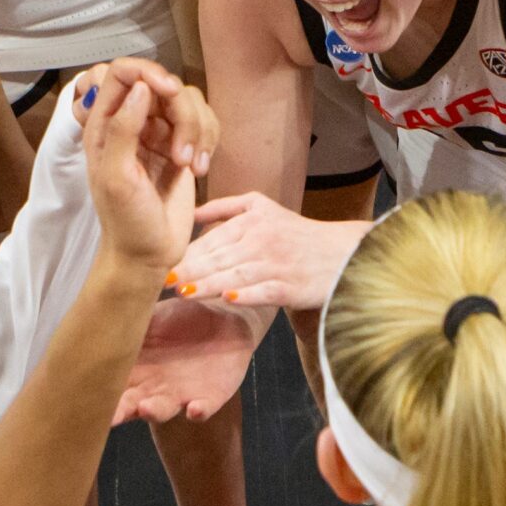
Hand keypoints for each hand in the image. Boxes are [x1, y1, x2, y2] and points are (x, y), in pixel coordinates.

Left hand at [84, 77, 199, 273]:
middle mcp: (131, 121)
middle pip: (163, 84)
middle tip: (181, 154)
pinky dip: (208, 141)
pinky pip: (204, 121)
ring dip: (198, 131)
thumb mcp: (116, 177)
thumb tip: (140, 88)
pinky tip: (199, 169)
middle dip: (182, 114)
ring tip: (189, 166)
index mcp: (104, 124)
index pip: (121, 72)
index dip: (147, 72)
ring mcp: (158, 132)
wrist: (149, 253)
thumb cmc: (126, 221)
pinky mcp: (182, 145)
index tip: (169, 92)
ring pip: (188, 100)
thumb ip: (123, 129)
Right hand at [115, 296, 264, 424]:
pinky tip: (194, 409)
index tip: (86, 394)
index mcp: (135, 368)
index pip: (111, 384)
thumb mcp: (151, 316)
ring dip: (154, 411)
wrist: (222, 314)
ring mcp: (180, 395)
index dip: (100, 392)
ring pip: (162, 409)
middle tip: (110, 416)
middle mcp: (152, 387)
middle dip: (120, 412)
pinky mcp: (209, 397)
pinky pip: (203, 408)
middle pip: (131, 405)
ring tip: (146, 408)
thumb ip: (130, 321)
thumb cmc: (181, 316)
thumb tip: (101, 313)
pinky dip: (198, 411)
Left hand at [169, 191, 367, 310]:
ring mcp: (278, 263)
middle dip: (190, 269)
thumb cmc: (297, 234)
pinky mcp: (292, 286)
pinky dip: (249, 294)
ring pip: (238, 274)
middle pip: (220, 257)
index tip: (161, 263)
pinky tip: (230, 298)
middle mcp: (264, 239)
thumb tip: (190, 214)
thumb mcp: (263, 208)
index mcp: (253, 220)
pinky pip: (267, 290)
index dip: (186, 253)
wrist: (343, 253)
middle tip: (162, 281)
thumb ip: (227, 208)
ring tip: (185, 292)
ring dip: (210, 284)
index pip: (213, 239)